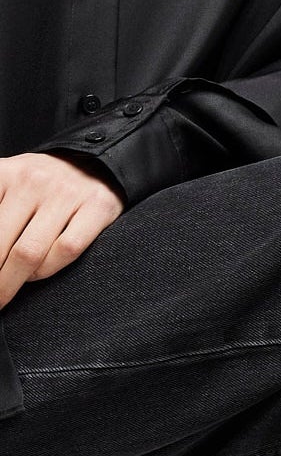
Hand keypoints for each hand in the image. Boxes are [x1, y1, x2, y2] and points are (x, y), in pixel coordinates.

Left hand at [0, 152, 124, 308]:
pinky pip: (66, 249)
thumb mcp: (8, 184)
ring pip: (31, 251)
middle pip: (1, 243)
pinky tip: (36, 275)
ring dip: (14, 280)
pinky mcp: (96, 207)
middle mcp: (32, 180)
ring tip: (6, 291)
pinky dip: (48, 269)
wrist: (94, 164)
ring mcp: (65, 194)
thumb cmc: (44, 185)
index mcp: (4, 173)